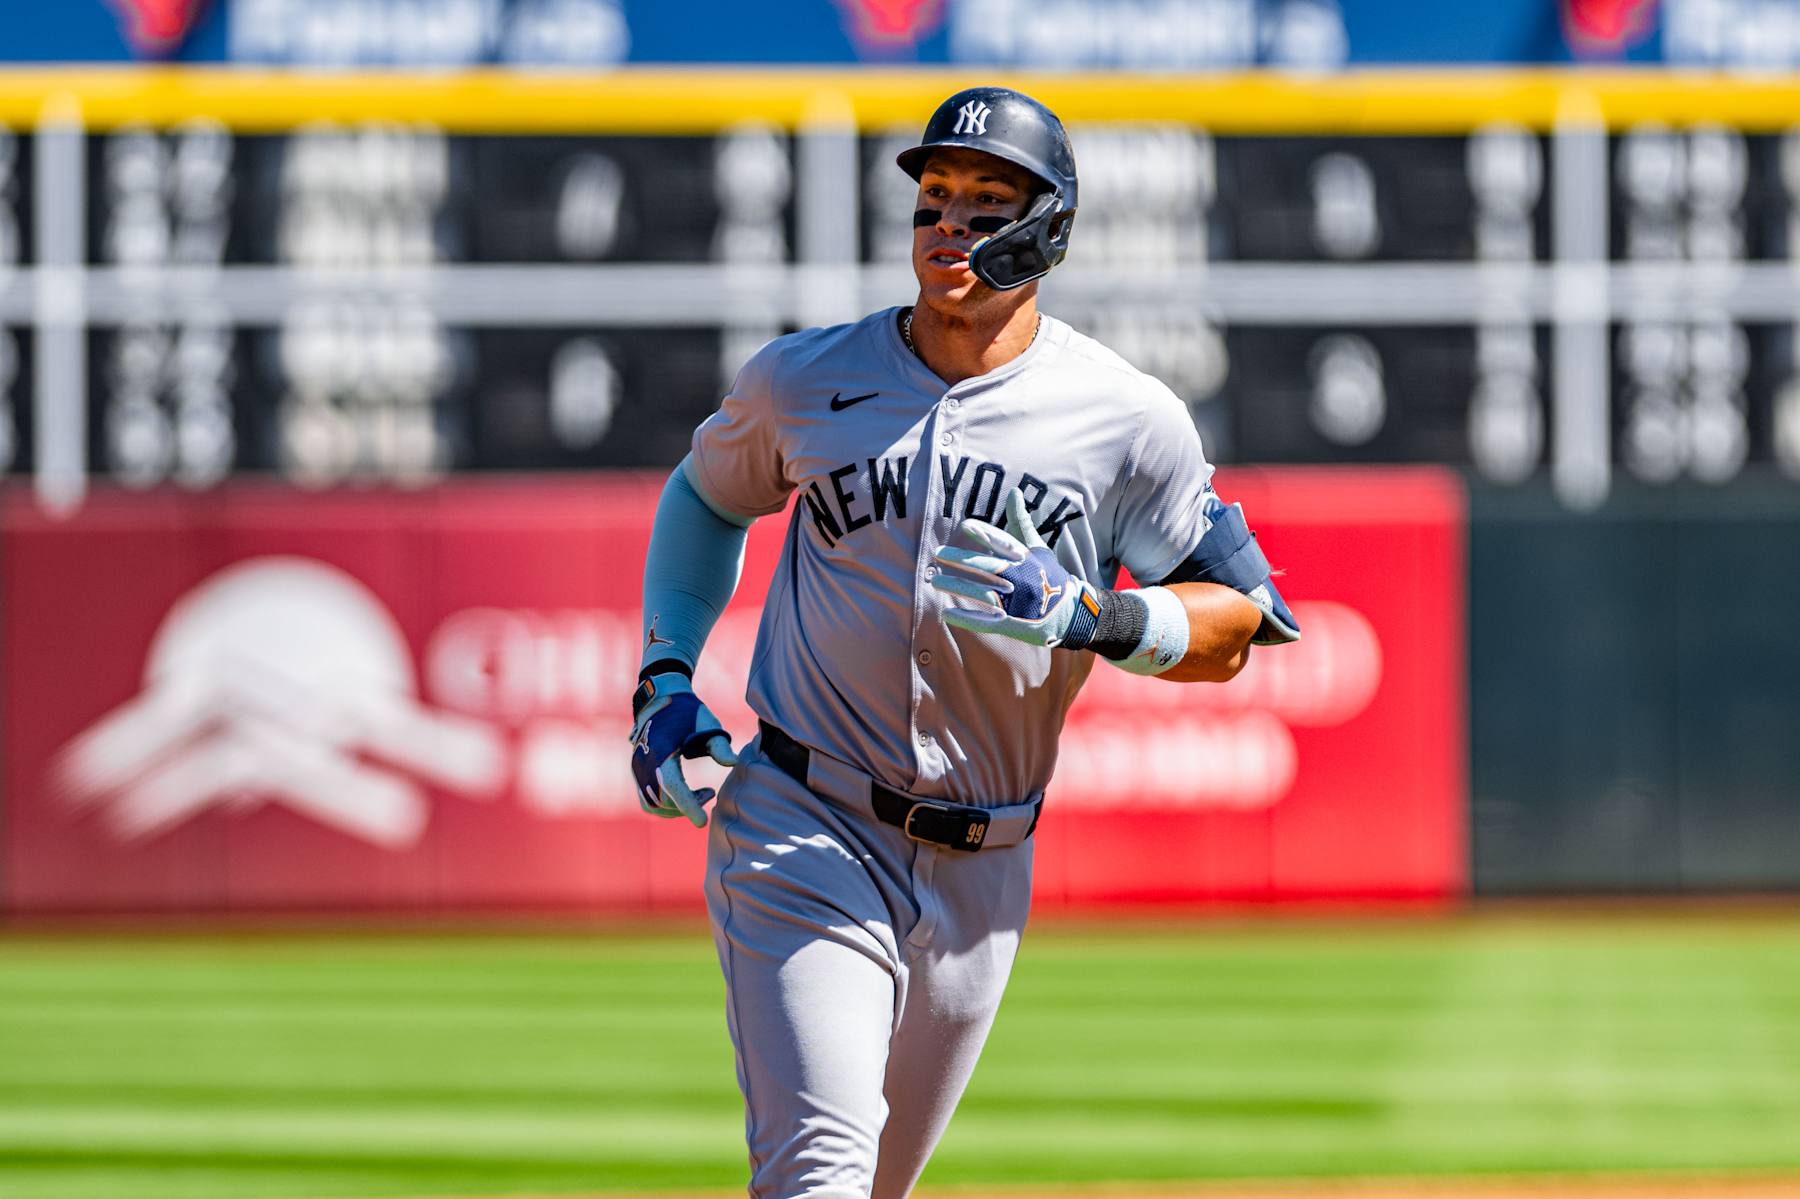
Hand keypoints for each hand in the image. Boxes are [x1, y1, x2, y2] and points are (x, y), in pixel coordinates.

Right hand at [628, 671, 738, 826]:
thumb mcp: (707, 724)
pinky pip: (648, 800)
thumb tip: (734, 763)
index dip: (687, 806)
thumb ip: (720, 745)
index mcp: (661, 751)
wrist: (660, 699)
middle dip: (687, 806)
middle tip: (710, 793)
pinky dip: (666, 805)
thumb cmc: (687, 711)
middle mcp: (644, 763)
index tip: (703, 822)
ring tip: (701, 794)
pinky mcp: (637, 772)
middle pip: (663, 801)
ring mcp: (637, 769)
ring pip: (653, 805)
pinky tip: (686, 794)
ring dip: (676, 808)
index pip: (672, 786)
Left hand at [931, 488, 1102, 649]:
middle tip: (938, 553)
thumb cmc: (1049, 576)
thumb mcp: (1038, 548)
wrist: (1070, 613)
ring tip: (935, 582)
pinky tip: (946, 613)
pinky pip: (985, 621)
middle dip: (962, 560)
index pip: (1004, 543)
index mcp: (1026, 560)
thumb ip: (1021, 522)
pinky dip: (966, 619)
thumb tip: (1014, 491)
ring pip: (982, 594)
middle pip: (988, 567)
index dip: (986, 534)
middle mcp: (1020, 580)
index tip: (966, 525)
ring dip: (958, 587)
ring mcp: (1015, 603)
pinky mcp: (1010, 623)